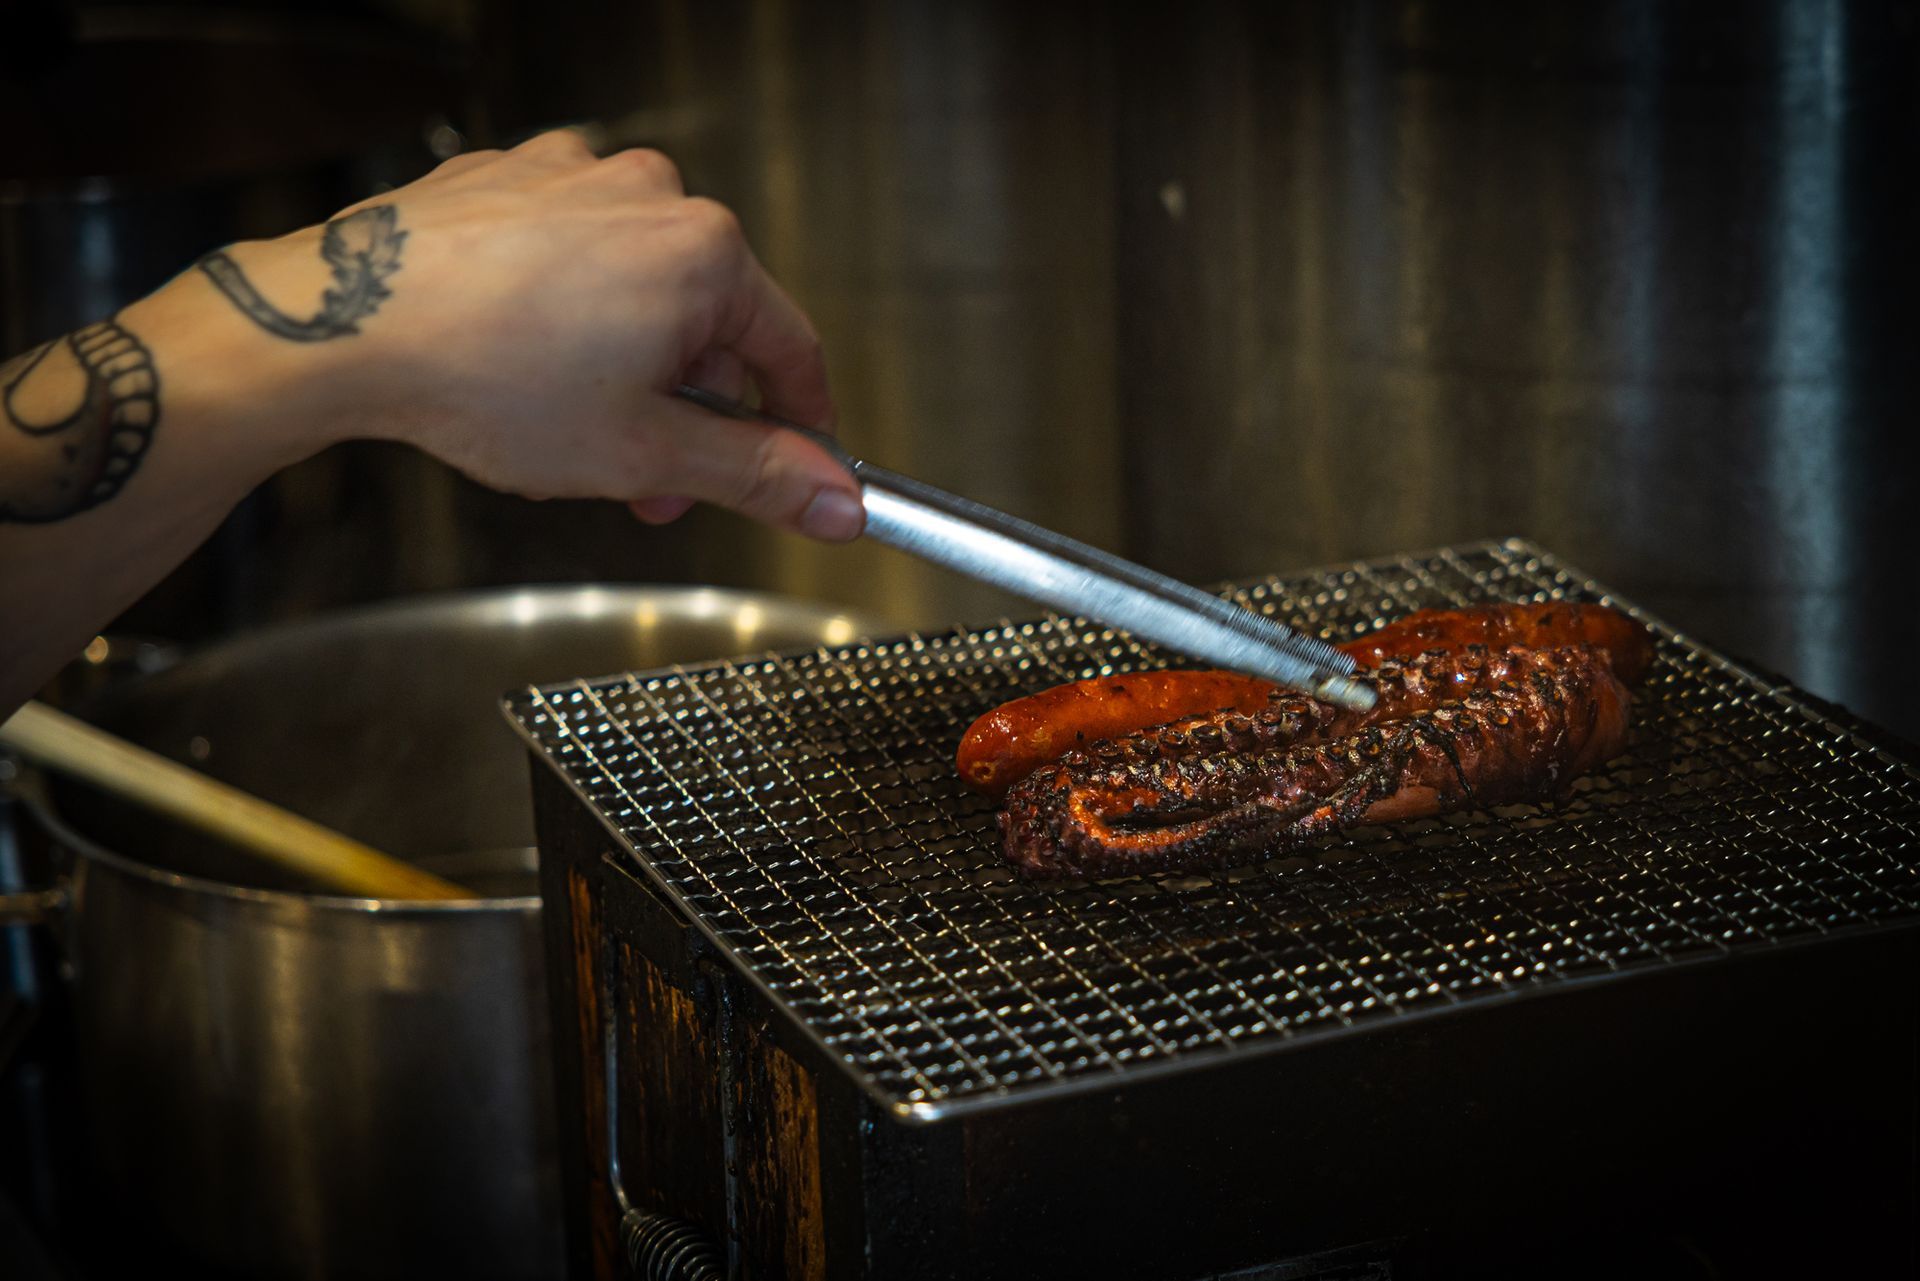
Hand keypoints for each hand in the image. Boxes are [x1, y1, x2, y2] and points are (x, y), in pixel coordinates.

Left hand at [199, 130, 863, 539]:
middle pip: (711, 320)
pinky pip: (572, 251)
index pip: (791, 351)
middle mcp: (650, 192)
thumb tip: (836, 502)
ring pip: (640, 286)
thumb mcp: (646, 455)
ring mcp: (575, 175)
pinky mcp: (510, 177)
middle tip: (650, 480)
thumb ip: (757, 477)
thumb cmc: (485, 382)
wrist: (339, 330)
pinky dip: (567, 308)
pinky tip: (521, 357)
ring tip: (568, 420)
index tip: (791, 466)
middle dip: (689, 408)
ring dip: (628, 360)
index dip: (797, 425)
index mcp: (705, 253)